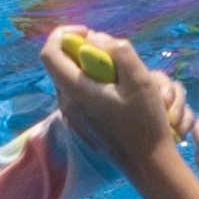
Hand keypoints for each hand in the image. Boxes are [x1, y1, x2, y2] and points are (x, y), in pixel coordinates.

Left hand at [41, 26, 188, 171]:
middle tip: (119, 59)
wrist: (148, 164)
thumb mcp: (141, 79)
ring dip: (101, 73)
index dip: (67, 34)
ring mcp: (74, 116)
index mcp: (75, 90)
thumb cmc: (145, 123)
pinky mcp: (83, 125)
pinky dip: (103, 90)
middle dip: (90, 54)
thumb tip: (96, 39)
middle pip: (66, 64)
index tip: (91, 33)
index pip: (51, 51)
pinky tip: (127, 100)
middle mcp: (68, 103)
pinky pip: (86, 96)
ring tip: (130, 83)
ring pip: (78, 80)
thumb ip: (118, 51)